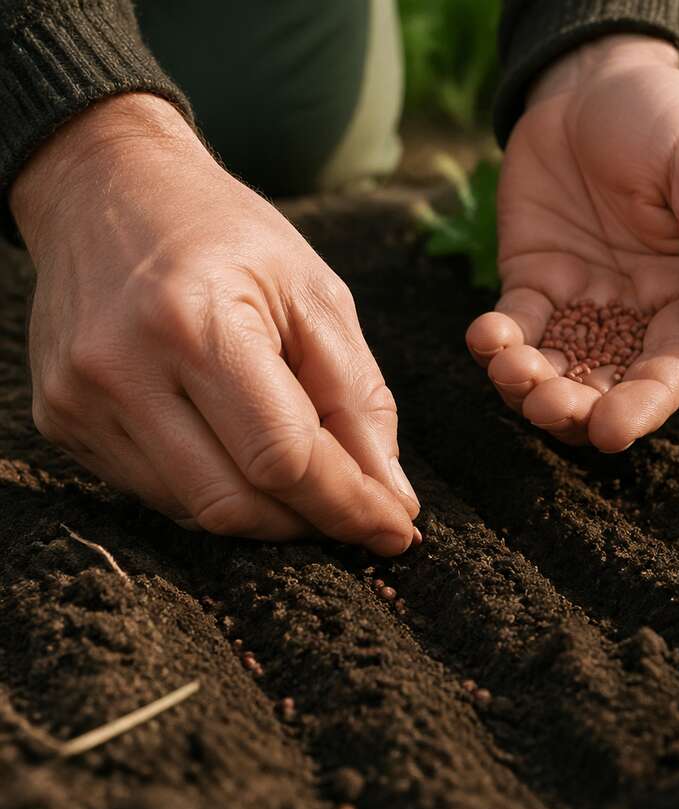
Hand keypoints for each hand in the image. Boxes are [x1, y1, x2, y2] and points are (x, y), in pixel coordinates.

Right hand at [11, 94, 419, 554]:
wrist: (107, 189)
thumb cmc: (229, 235)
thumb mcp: (316, 294)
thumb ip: (358, 399)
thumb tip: (391, 497)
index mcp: (196, 322)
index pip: (283, 456)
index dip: (348, 505)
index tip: (398, 528)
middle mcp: (122, 367)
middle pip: (235, 502)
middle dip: (312, 523)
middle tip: (362, 518)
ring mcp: (79, 401)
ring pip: (195, 511)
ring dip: (267, 518)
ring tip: (312, 488)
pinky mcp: (60, 421)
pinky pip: (156, 493)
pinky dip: (217, 493)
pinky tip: (246, 462)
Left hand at [466, 35, 678, 450]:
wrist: (595, 78)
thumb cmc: (666, 120)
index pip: (673, 371)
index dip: (645, 406)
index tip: (612, 431)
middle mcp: (638, 316)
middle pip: (610, 386)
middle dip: (577, 408)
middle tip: (547, 405)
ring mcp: (583, 304)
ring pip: (558, 370)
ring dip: (531, 386)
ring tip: (510, 372)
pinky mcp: (534, 284)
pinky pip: (516, 329)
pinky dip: (497, 344)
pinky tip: (486, 336)